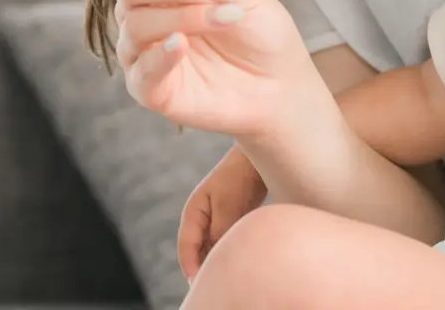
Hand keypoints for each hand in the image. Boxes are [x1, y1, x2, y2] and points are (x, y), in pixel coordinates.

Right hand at [113, 0, 323, 139]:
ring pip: (136, 24)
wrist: (280, 85)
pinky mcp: (151, 90)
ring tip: (227, 17)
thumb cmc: (261, 35)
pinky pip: (140, 71)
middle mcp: (149, 17)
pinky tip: (182, 44)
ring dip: (185, 16)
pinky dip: (159, 54)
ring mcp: (146, 54)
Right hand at [177, 146, 267, 280]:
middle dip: (204, 268)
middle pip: (197, 251)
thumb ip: (219, 232)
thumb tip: (217, 256)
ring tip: (228, 275)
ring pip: (212, 248)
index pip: (186, 246)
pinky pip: (225, 242)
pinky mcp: (230, 221)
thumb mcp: (228, 206)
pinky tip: (240, 262)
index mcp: (193, 212)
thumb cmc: (240, 177)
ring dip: (218, 260)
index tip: (199, 284)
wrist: (257, 158)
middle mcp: (201, 218)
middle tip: (215, 285)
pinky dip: (229, 252)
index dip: (191, 267)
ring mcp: (215, 219)